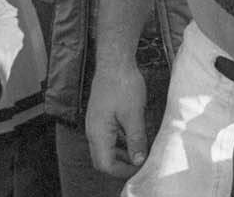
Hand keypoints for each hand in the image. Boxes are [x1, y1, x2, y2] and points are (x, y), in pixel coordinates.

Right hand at [86, 61, 148, 177]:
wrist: (114, 62)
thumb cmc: (123, 84)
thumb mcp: (134, 114)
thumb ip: (136, 139)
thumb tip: (138, 160)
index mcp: (98, 133)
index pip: (105, 165)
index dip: (123, 171)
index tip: (141, 168)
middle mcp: (93, 131)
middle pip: (102, 160)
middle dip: (121, 166)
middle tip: (141, 164)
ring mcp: (95, 124)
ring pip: (105, 149)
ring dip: (121, 155)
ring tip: (140, 153)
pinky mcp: (100, 117)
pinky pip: (108, 137)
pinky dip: (120, 143)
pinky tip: (134, 139)